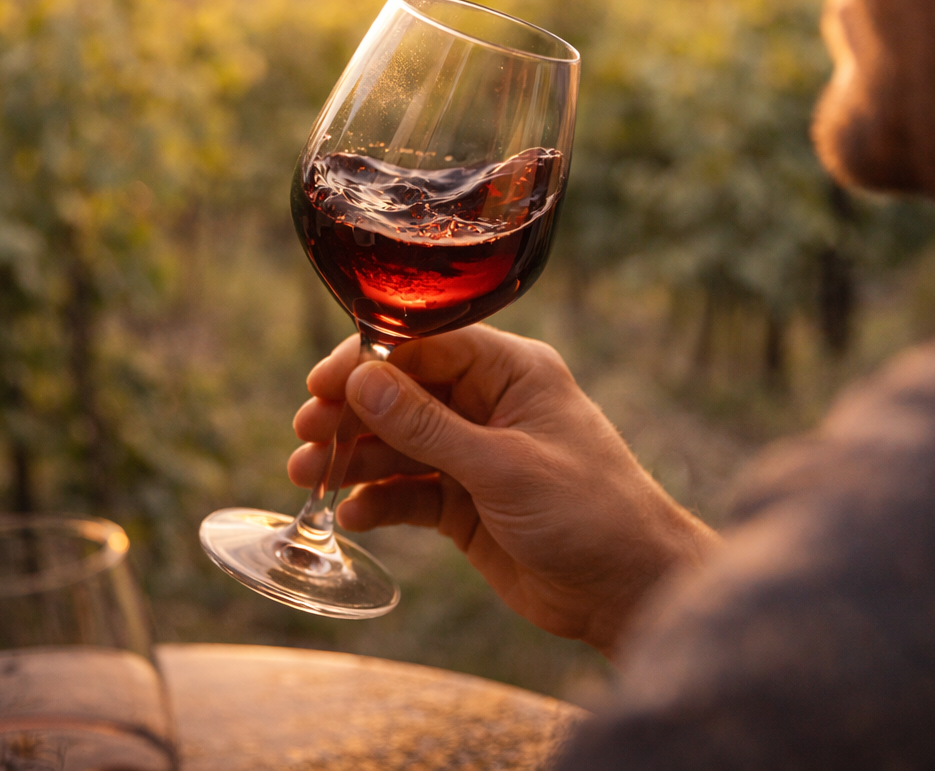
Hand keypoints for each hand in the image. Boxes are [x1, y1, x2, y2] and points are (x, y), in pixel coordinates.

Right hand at [290, 326, 718, 656]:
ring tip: (307, 478)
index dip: (369, 361)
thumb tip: (361, 382)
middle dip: (351, 413)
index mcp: (513, 372)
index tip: (321, 384)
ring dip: (353, 458)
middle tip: (305, 433)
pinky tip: (353, 516)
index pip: (426, 345)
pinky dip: (380, 499)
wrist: (629, 589)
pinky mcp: (466, 503)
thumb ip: (428, 428)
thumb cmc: (590, 513)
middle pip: (403, 394)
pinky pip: (410, 491)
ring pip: (399, 443)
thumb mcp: (503, 467)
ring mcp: (476, 454)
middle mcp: (490, 404)